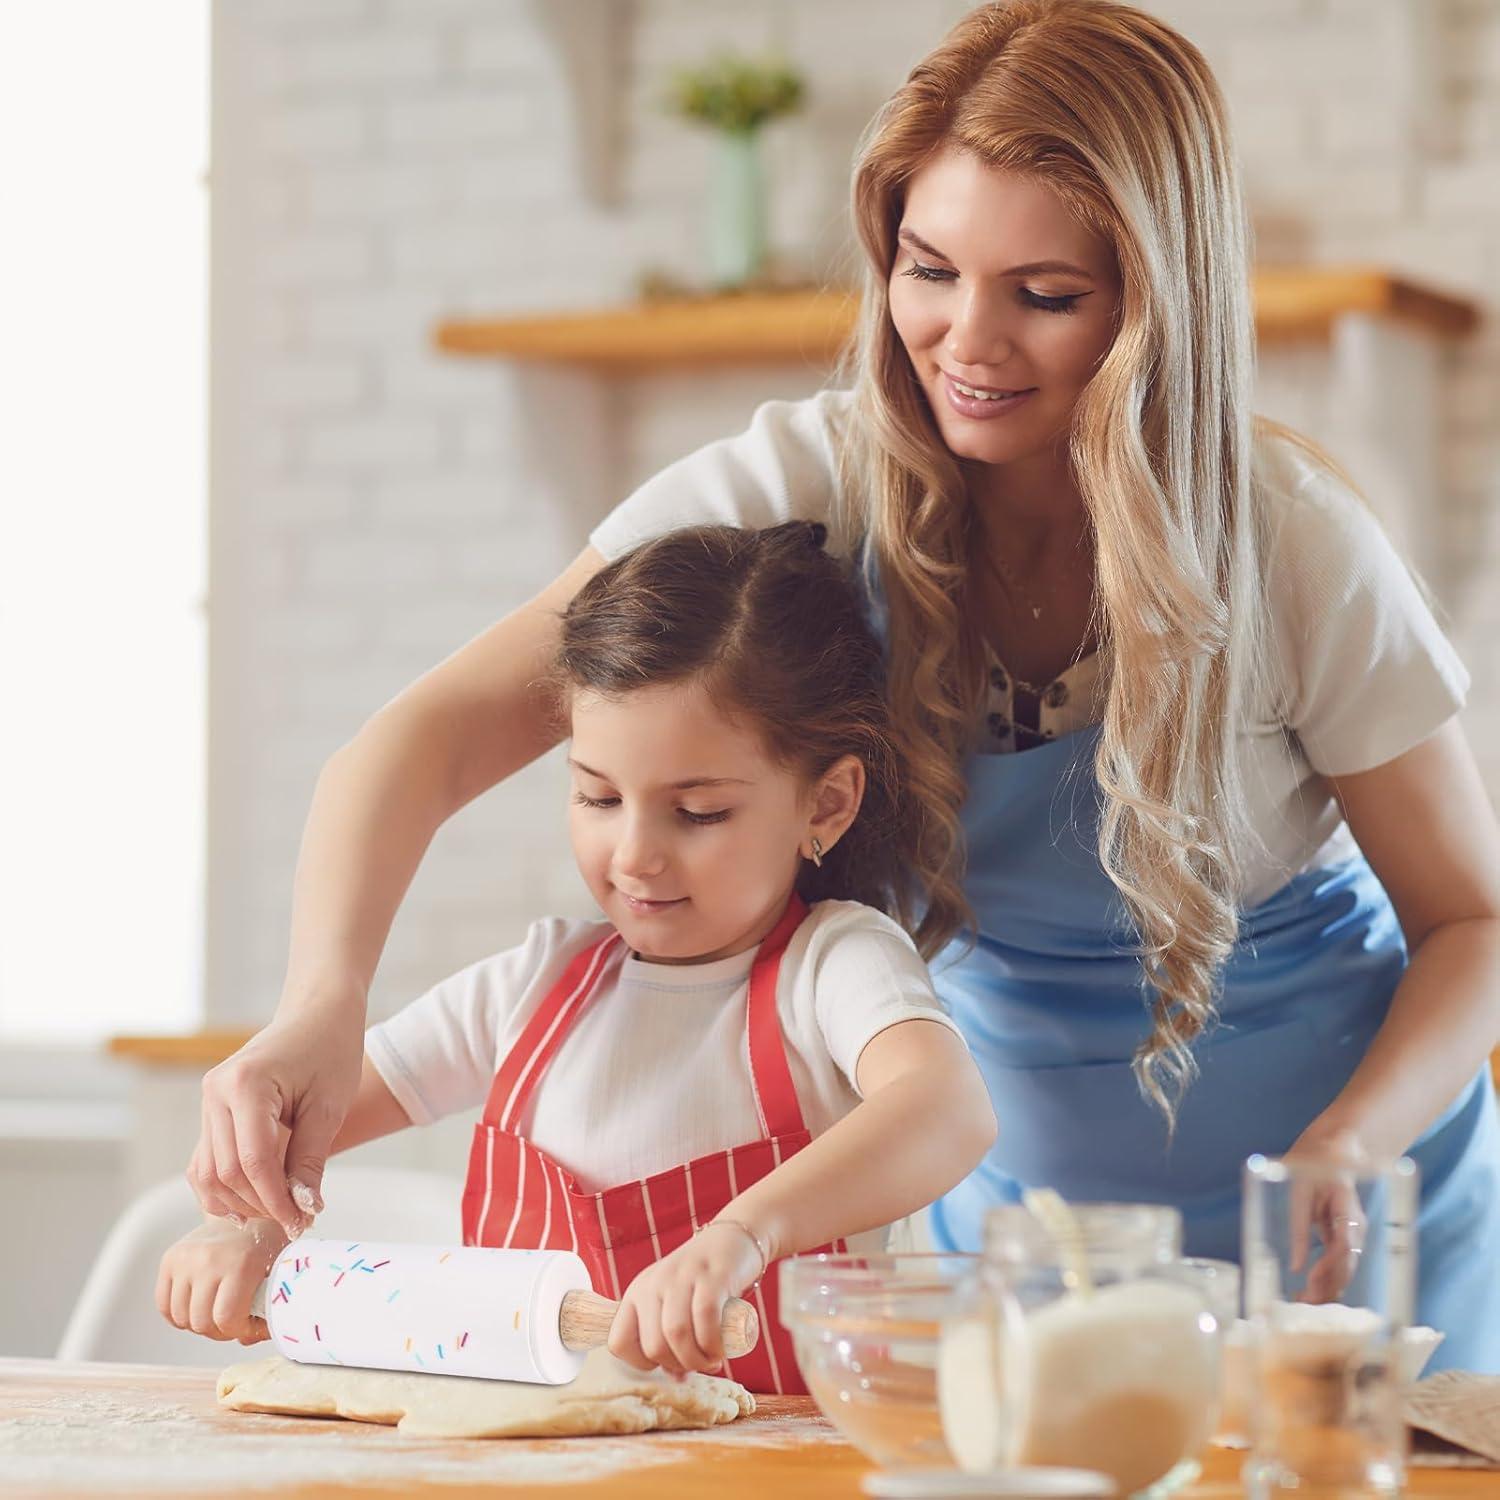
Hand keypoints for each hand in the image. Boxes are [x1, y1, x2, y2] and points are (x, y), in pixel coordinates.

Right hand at [156, 1218, 286, 1343]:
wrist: (247, 1209)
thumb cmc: (267, 1245)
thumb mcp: (276, 1272)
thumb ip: (267, 1308)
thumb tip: (246, 1340)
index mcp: (240, 1263)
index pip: (226, 1319)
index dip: (237, 1331)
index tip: (248, 1326)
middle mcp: (208, 1259)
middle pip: (201, 1323)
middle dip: (219, 1331)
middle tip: (233, 1323)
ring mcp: (185, 1258)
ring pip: (181, 1318)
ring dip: (199, 1325)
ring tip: (216, 1313)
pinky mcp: (169, 1259)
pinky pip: (164, 1306)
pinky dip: (179, 1315)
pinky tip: (198, 1308)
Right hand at [189, 1004, 363, 1237]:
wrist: (318, 1011)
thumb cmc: (330, 1048)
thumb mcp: (328, 1107)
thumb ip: (310, 1160)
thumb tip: (304, 1209)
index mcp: (245, 1085)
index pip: (253, 1163)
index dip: (276, 1200)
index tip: (302, 1221)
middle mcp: (216, 1092)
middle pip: (225, 1173)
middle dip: (259, 1204)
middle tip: (297, 1219)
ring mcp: (209, 1100)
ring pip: (207, 1173)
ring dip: (239, 1201)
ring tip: (278, 1211)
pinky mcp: (212, 1109)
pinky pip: (207, 1159)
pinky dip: (227, 1185)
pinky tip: (257, 1198)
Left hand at [607, 1222, 764, 1376]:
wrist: (733, 1241)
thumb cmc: (702, 1284)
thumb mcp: (675, 1308)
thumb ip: (670, 1342)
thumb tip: (676, 1378)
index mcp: (637, 1294)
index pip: (618, 1343)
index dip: (643, 1363)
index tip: (668, 1360)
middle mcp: (654, 1284)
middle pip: (654, 1346)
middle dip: (681, 1364)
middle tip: (701, 1361)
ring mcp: (682, 1277)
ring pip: (677, 1334)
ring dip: (700, 1358)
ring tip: (715, 1355)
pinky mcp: (711, 1275)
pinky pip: (707, 1319)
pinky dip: (717, 1343)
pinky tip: (726, 1344)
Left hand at [1286, 1125, 1368, 1303]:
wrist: (1333, 1153)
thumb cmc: (1313, 1167)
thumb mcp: (1300, 1191)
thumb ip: (1300, 1226)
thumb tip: (1296, 1266)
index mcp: (1347, 1208)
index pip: (1345, 1244)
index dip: (1330, 1264)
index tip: (1311, 1279)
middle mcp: (1356, 1227)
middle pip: (1347, 1265)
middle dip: (1327, 1287)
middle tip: (1303, 1302)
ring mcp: (1354, 1234)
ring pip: (1345, 1270)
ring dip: (1327, 1288)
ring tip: (1302, 1302)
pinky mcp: (1345, 1239)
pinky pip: (1339, 1264)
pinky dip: (1327, 1280)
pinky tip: (1311, 1293)